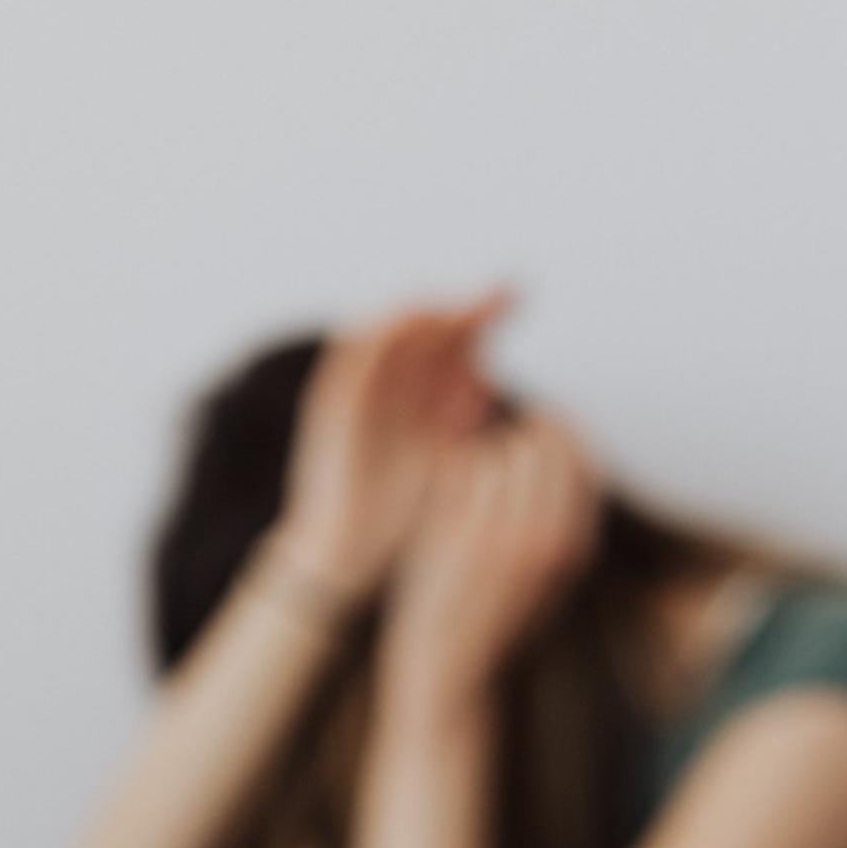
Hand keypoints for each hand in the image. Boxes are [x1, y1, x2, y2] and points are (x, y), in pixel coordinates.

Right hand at [274, 295, 509, 597]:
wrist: (353, 554)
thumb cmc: (403, 512)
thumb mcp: (445, 458)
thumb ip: (460, 417)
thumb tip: (486, 377)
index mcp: (416, 398)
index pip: (450, 343)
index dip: (481, 317)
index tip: (517, 299)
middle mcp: (385, 388)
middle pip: (424, 331)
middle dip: (462, 308)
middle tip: (500, 293)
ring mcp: (355, 395)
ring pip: (385, 335)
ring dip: (422, 313)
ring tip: (460, 303)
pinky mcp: (330, 409)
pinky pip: (348, 361)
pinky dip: (375, 337)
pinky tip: (409, 319)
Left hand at [378, 414, 601, 707]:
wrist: (453, 671)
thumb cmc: (500, 618)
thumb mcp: (554, 576)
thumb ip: (566, 520)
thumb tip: (564, 447)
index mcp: (578, 546)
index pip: (583, 457)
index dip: (558, 433)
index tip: (537, 431)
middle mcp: (548, 537)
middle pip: (542, 443)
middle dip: (519, 442)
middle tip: (498, 464)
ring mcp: (504, 534)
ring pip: (500, 450)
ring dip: (484, 459)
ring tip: (473, 496)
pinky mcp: (458, 534)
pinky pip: (463, 470)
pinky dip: (454, 477)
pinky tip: (450, 507)